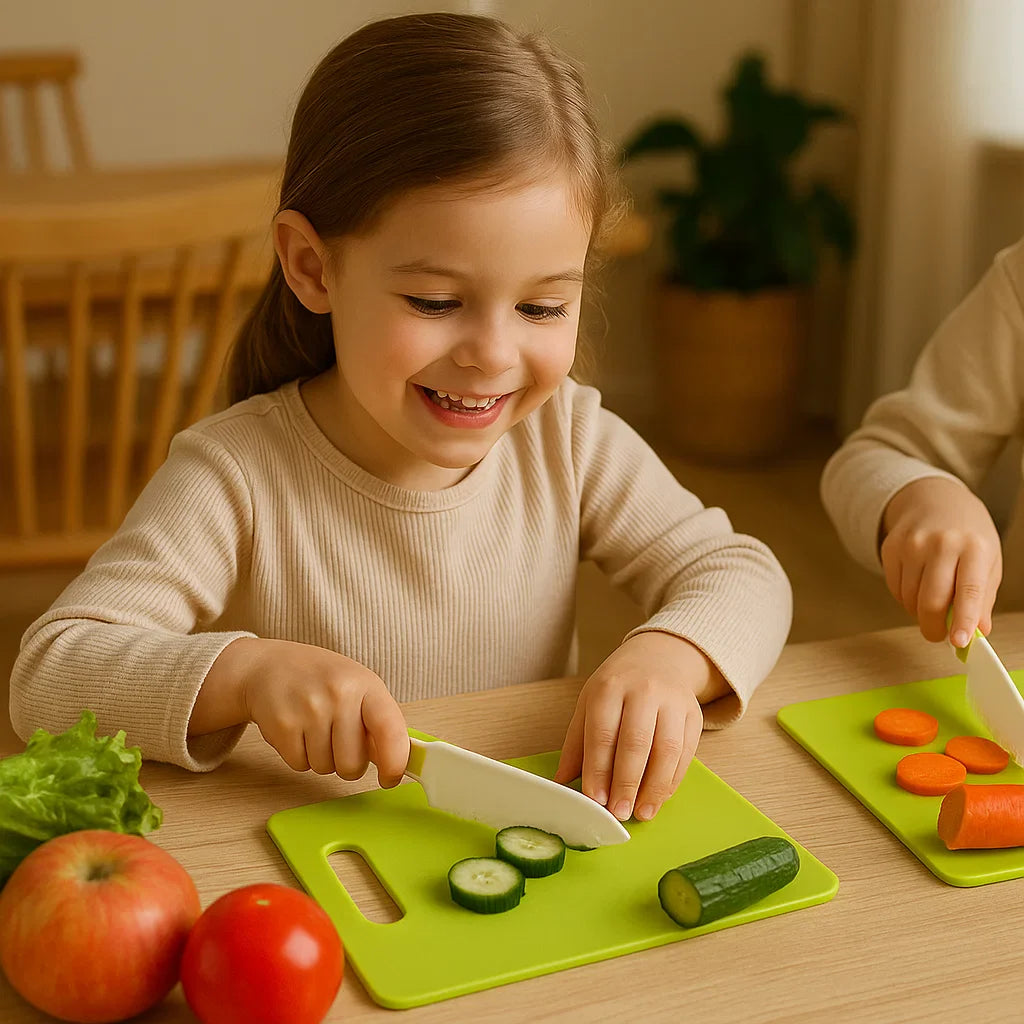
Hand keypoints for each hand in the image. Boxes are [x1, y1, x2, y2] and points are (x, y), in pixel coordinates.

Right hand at [198, 637, 409, 786]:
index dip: (395, 763)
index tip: (390, 778)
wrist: (269, 665)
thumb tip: (398, 761)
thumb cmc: (321, 679)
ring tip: (315, 729)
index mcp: (366, 685)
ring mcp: (309, 710)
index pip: (390, 730)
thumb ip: (379, 721)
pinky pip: (300, 765)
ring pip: (325, 768)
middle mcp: (339, 695)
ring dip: (322, 759)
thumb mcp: (358, 687)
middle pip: (353, 764)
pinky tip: (297, 730)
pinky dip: (299, 756)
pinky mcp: (282, 726)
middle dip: (348, 764)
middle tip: (339, 742)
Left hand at [552, 631, 726, 821]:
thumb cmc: (618, 686)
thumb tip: (561, 782)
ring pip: (667, 750)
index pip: (603, 734)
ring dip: (654, 788)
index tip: (595, 799)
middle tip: (619, 812)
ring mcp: (672, 701)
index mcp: (610, 687)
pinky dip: (672, 780)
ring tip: (641, 813)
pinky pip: (686, 753)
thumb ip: (577, 743)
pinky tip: (659, 798)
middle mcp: (643, 691)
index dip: (599, 770)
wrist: (659, 657)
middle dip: (626, 783)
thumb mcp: (590, 703)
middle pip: (636, 743)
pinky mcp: (694, 714)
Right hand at [880, 476, 1001, 646]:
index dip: (962, 620)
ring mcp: (912, 544)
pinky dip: (905, 597)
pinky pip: (894, 588)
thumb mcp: (988, 562)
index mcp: (974, 547)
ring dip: (919, 611)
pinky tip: (917, 585)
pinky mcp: (890, 547)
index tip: (959, 642)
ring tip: (931, 600)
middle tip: (938, 635)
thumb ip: (983, 598)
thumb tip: (977, 632)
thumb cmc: (967, 535)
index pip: (968, 591)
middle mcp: (942, 543)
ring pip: (909, 598)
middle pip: (931, 600)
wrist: (934, 500)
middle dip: (933, 627)